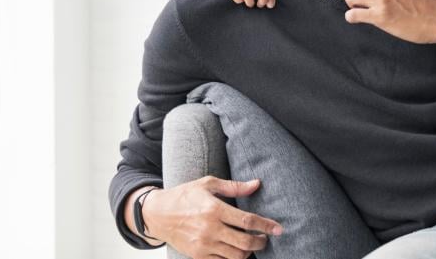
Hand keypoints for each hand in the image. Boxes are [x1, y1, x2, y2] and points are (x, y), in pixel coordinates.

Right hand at [142, 177, 282, 258]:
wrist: (157, 214)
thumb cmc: (185, 195)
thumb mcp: (208, 184)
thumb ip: (234, 187)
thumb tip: (257, 184)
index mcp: (214, 209)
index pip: (247, 220)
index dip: (266, 226)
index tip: (278, 229)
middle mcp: (209, 229)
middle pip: (244, 242)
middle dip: (261, 242)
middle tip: (266, 238)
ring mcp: (203, 245)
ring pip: (235, 256)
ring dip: (248, 252)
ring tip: (252, 244)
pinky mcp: (197, 256)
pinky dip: (233, 258)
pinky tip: (237, 251)